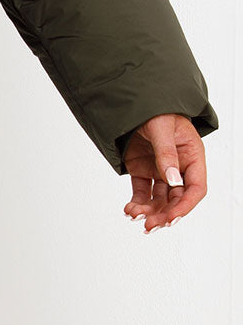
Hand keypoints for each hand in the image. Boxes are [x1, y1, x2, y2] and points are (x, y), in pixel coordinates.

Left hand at [122, 113, 207, 231]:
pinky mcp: (143, 170)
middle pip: (176, 198)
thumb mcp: (162, 127)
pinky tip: (130, 210)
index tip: (172, 217)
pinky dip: (137, 202)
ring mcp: (160, 170)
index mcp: (191, 156)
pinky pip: (142, 191)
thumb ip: (167, 153)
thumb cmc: (156, 109)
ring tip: (135, 216)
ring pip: (159, 199)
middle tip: (151, 224)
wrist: (134, 100)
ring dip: (150, 211)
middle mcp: (178, 167)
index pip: (195, 188)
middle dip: (164, 213)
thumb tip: (173, 179)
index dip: (185, 205)